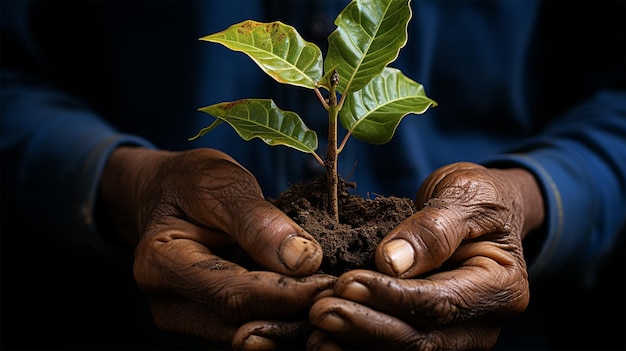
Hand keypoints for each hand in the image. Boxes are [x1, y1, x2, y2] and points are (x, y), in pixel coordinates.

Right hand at [99, 146, 334, 349]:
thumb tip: (304, 260)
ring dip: (295, 325)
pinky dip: (287, 321)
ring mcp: (188, 320)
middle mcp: (168, 305)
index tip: (331, 284)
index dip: (285, 293)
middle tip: (344, 300)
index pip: (231, 293)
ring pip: (249, 337)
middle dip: (297, 316)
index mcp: (160, 265)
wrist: (169, 195)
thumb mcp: (220, 184)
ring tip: (337, 305)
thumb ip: (257, 220)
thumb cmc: (193, 183)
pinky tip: (317, 306)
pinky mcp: (209, 324)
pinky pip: (253, 330)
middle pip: (240, 326)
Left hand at [308, 162, 544, 349]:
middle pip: (422, 340)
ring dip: (358, 346)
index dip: (392, 297)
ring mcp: (457, 337)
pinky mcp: (431, 336)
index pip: (442, 303)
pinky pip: (394, 348)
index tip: (348, 283)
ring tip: (316, 333)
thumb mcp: (464, 196)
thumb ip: (434, 228)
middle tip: (321, 312)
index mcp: (500, 288)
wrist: (480, 213)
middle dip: (366, 329)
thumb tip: (391, 261)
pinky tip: (325, 340)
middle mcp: (482, 325)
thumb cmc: (475, 199)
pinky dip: (359, 346)